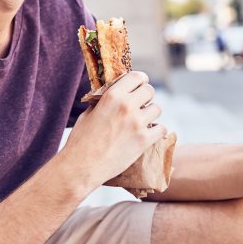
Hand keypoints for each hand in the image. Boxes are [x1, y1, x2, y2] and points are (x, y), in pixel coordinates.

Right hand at [62, 71, 167, 187]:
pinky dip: (157, 131)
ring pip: (157, 108)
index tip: (139, 86)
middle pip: (150, 90)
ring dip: (151, 113)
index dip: (140, 80)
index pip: (137, 76)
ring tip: (143, 120)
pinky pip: (162, 129)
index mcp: (112, 95)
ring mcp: (137, 123)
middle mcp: (127, 106)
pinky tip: (150, 133)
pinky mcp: (143, 141)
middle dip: (145, 96)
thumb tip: (114, 94)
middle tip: (140, 104)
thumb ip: (103, 101)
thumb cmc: (80, 140)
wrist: (81, 167)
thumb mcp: (88, 113)